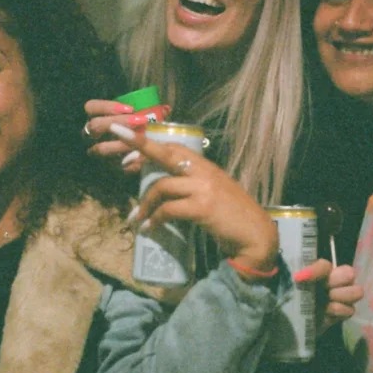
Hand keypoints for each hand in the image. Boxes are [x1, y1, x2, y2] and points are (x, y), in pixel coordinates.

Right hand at [83, 99, 171, 173]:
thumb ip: (153, 113)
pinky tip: (142, 159)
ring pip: (101, 148)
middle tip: (140, 121)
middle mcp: (94, 134)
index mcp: (100, 117)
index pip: (91, 107)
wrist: (148, 155)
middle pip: (94, 125)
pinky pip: (114, 165)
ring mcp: (99, 152)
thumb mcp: (147, 119)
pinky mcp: (109, 167)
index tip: (130, 108)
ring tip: (143, 140)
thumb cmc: (144, 130)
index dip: (107, 106)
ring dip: (122, 143)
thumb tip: (166, 109)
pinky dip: (129, 163)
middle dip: (117, 122)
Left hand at [109, 123, 277, 274]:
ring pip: (162, 186)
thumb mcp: (214, 192)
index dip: (150, 143)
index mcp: (206, 166)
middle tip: (117, 141)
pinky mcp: (202, 207)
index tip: (128, 137)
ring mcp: (204, 188)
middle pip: (166, 153)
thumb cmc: (233, 216)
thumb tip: (165, 187)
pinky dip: (155, 219)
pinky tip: (149, 228)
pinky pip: (169, 210)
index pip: (174, 147)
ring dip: (144, 204)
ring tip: (136, 219)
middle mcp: (204, 171)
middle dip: (140, 146)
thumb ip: (194, 185)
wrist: (256, 235)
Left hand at [293, 260, 363, 334]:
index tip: (297, 278)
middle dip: (335, 281)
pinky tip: (325, 313)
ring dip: (340, 296)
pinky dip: (338, 311)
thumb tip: (288, 262)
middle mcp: (333, 280)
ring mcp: (341, 296)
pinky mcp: (344, 313)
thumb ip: (288, 267)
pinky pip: (350, 310)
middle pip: (349, 273)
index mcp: (319, 269)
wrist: (289, 324)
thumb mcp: (285, 280)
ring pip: (357, 291)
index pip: (325, 265)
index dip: (314, 271)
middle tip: (322, 289)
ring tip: (326, 301)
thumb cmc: (287, 297)